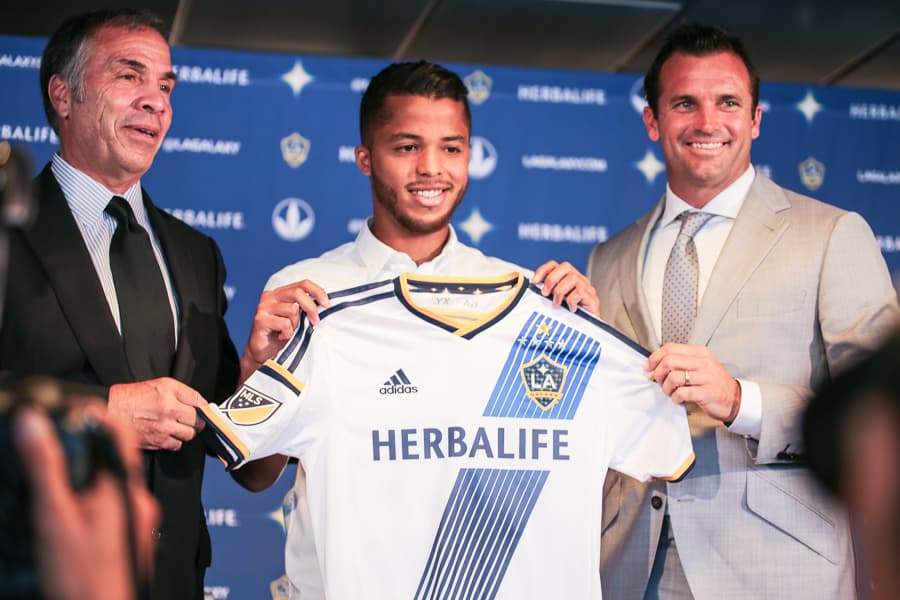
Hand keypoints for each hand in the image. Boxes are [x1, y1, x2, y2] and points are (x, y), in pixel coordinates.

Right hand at [14, 402, 159, 599]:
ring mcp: (138, 522)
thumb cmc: (81, 579)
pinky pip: (113, 507)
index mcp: (126, 490)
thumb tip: (34, 422)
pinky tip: (70, 512)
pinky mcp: (130, 539)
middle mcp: (139, 503)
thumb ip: (46, 467)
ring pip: (112, 484)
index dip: (94, 417)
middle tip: (53, 444)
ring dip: (87, 477)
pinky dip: (92, 500)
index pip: (118, 435)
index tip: (68, 411)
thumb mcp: (54, 516)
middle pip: (114, 459)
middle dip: (84, 449)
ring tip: (56, 480)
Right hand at [108, 378, 206, 450]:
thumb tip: (201, 403)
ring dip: (186, 432)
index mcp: (170, 396)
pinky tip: (169, 434)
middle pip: (198, 423)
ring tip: (178, 425)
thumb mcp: (161, 383)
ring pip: (189, 436)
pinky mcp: (156, 442)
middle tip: (191, 418)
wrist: (112, 410)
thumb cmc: (134, 396)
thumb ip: (184, 392)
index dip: (204, 408)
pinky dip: (175, 441)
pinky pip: (176, 446)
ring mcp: (162, 429)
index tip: (204, 411)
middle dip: (196, 421)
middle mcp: (168, 413)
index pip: (200, 404)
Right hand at [241, 280, 329, 381]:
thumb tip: (324, 305)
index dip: (318, 291)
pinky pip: (285, 324)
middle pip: (297, 292)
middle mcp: (270, 296)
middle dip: (311, 307)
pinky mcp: (260, 320)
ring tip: (289, 332)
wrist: (261, 353)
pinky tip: (282, 337)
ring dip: (296, 324)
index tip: (327, 304)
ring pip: (292, 310)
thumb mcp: (295, 319)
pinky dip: (288, 333)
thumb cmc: (280, 335)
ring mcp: (264, 307)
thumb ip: (303, 308)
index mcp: (280, 293)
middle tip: (315, 321)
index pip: (303, 284)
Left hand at [531, 260, 599, 314]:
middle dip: (551, 279)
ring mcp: (587, 288)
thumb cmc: (570, 317)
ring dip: (560, 292)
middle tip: (545, 293)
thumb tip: (533, 289)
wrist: (586, 332)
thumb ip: (548, 294)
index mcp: (568, 279)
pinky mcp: (593, 298)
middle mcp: (579, 280)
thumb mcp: (555, 302)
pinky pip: (580, 292)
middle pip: (565, 267)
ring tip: (556, 304)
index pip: (555, 265)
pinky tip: (570, 309)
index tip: (534, 281)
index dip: (543, 270)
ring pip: (572, 278)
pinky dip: (571, 301)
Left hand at [646, 343, 740, 422]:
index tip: (648, 366)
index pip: (670, 348)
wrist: (735, 399)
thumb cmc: (713, 383)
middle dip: (659, 373)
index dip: (655, 357)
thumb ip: (680, 362)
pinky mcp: (707, 392)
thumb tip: (655, 365)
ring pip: (673, 377)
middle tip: (659, 381)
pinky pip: (682, 393)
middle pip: (669, 361)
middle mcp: (703, 362)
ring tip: (670, 392)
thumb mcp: (700, 366)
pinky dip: (676, 398)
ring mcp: (706, 377)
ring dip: (666, 388)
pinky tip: (679, 399)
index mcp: (700, 353)